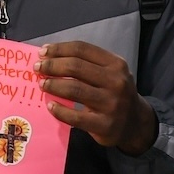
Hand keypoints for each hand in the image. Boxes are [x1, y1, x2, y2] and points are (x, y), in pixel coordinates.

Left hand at [37, 41, 157, 155]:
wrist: (135, 123)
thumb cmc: (115, 93)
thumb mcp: (110, 73)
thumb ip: (86, 63)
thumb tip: (50, 56)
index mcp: (116, 64)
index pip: (82, 49)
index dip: (59, 49)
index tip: (43, 52)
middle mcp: (116, 82)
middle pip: (76, 67)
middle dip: (52, 65)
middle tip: (38, 68)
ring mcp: (112, 104)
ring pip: (74, 89)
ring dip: (53, 85)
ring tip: (42, 84)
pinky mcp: (105, 125)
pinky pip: (75, 116)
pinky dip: (59, 110)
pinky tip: (50, 106)